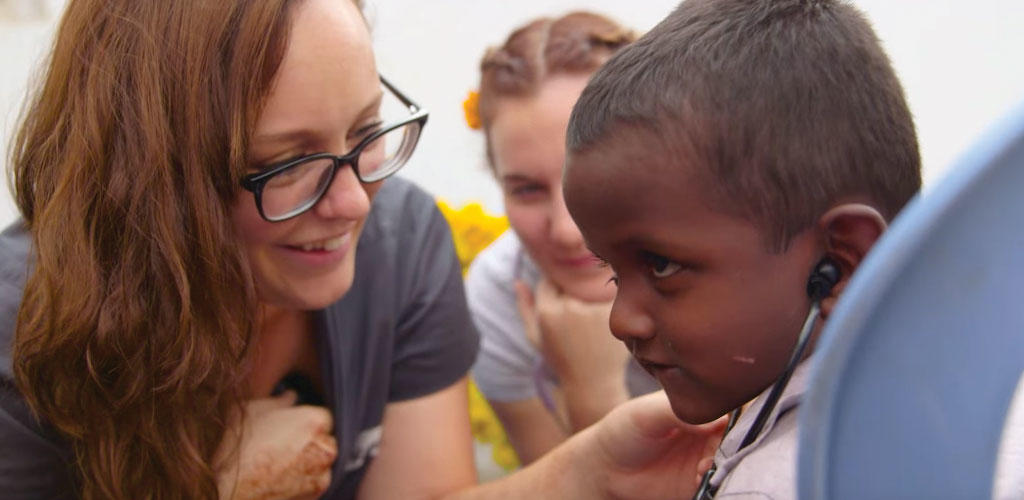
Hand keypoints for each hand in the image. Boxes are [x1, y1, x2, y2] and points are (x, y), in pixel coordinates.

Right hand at [216, 391, 337, 499]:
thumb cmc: (237, 450)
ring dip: (307, 461)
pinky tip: (277, 477)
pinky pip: (312, 483)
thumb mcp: (253, 412)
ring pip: (320, 463)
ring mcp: (322, 476)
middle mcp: (326, 449)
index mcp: (314, 421)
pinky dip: (301, 480)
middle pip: (324, 439)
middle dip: (309, 440)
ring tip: (277, 463)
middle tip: (281, 444)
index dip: (304, 420)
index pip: (322, 415)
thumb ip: (279, 401)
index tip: (289, 425)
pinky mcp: (314, 497)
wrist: (225, 490)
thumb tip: (290, 396)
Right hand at [516, 278, 629, 428]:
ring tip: (595, 313)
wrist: (593, 384)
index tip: (564, 299)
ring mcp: (592, 309)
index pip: (549, 281)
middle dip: (574, 287)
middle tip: (581, 305)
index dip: (556, 287)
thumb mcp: (536, 338)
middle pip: (571, 280)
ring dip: (594, 289)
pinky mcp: (614, 312)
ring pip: (591, 282)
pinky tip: (609, 314)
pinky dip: (610, 296)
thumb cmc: (562, 361)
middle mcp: (568, 308)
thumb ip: (525, 308)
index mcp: (547, 312)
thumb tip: (518, 280)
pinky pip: (610, 291)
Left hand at [576, 391, 725, 499]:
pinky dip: (717, 480)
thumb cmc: (624, 430)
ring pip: (733, 459)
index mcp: (700, 407)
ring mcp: (706, 458)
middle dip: (737, 440)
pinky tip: (700, 475)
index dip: (740, 411)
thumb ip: (678, 411)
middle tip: (719, 443)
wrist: (605, 468)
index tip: (734, 418)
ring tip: (705, 462)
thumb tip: (714, 418)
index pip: (732, 405)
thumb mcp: (647, 413)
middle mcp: (709, 432)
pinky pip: (719, 482)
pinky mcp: (700, 482)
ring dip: (727, 462)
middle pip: (740, 434)